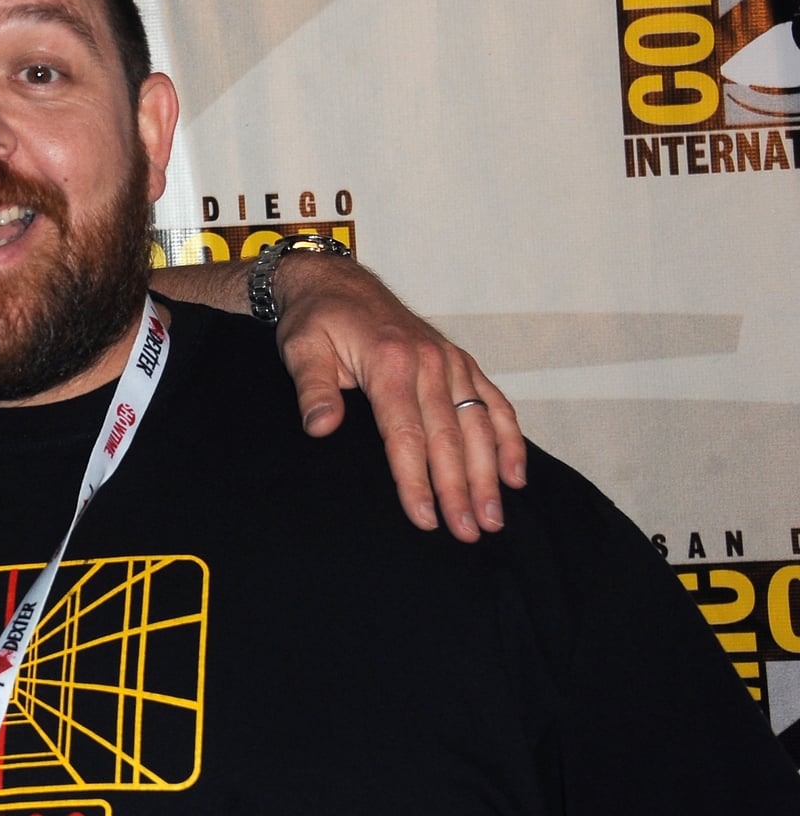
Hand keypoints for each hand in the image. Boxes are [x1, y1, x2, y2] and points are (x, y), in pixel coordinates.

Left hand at [273, 253, 524, 541]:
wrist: (336, 283)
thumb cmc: (316, 321)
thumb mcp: (301, 349)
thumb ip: (313, 389)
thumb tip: (320, 428)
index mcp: (390, 362)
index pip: (406, 435)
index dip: (416, 480)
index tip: (424, 519)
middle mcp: (429, 362)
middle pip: (448, 438)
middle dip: (459, 490)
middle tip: (468, 533)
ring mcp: (449, 361)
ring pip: (478, 425)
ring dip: (489, 475)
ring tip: (493, 518)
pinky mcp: (459, 362)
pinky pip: (493, 403)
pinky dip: (508, 439)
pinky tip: (515, 476)